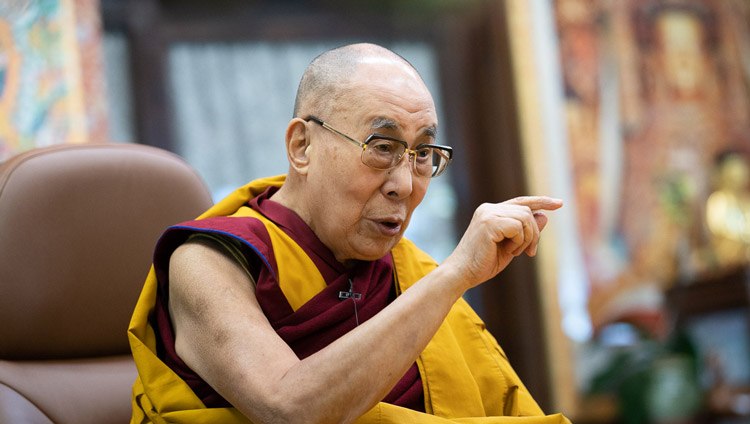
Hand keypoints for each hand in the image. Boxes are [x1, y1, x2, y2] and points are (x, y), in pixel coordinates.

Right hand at [443, 196, 562, 289]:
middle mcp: (489, 209)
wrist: (462, 273)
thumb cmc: (483, 263)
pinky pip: (518, 227)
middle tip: (529, 253)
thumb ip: (526, 232)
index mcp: (491, 212)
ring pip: (525, 217)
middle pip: (527, 211)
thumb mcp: (511, 247)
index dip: (541, 201)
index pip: (521, 202)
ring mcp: (488, 214)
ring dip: (527, 239)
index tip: (559, 203)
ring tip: (515, 253)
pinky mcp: (489, 222)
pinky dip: (519, 242)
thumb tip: (545, 216)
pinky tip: (509, 251)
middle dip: (535, 233)